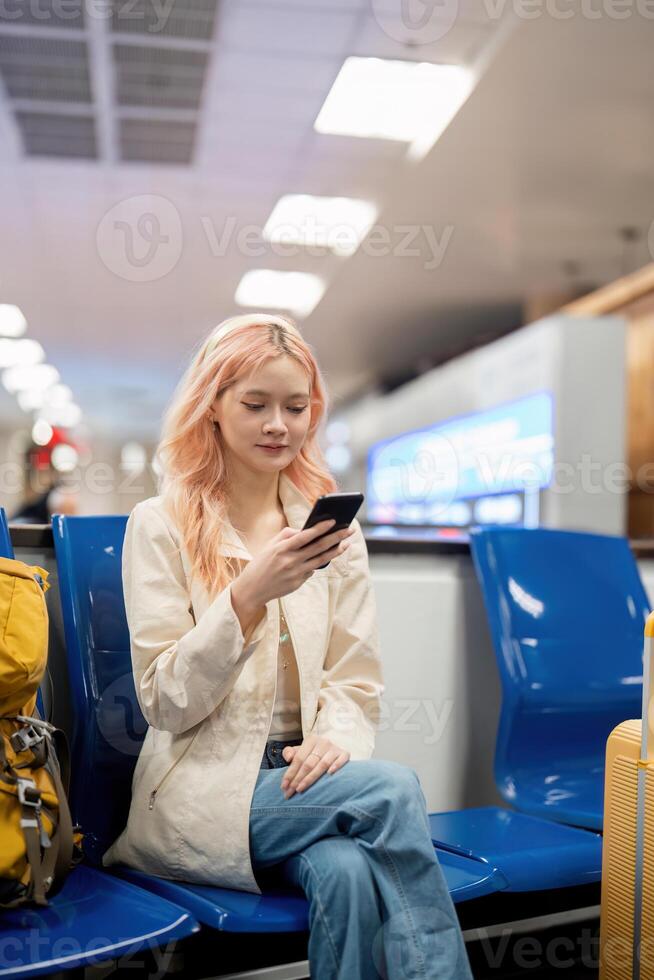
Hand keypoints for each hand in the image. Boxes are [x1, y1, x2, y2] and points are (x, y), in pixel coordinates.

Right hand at [236, 518, 354, 606]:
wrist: (252, 589)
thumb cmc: (261, 564)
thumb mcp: (270, 545)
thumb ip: (287, 535)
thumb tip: (306, 530)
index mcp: (282, 548)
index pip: (306, 535)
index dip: (321, 528)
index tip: (333, 521)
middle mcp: (291, 561)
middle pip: (319, 547)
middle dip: (336, 537)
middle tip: (349, 530)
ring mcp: (296, 573)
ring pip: (321, 560)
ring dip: (336, 551)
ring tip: (346, 543)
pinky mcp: (298, 583)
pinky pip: (312, 570)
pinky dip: (318, 562)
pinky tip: (326, 556)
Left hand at [280, 735, 349, 797]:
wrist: (331, 748)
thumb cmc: (312, 752)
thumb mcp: (300, 750)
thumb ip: (290, 752)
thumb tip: (288, 758)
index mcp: (311, 740)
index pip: (299, 758)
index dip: (290, 773)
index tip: (284, 786)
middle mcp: (323, 742)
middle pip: (309, 763)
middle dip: (298, 779)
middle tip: (290, 792)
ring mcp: (335, 748)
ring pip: (322, 764)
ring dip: (310, 778)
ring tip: (301, 789)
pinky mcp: (345, 753)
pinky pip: (342, 759)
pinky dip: (336, 766)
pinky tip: (330, 774)